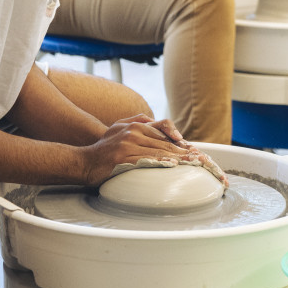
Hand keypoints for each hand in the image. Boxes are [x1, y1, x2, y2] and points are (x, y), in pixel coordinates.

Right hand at [79, 114, 227, 186]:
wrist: (83, 161)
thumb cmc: (104, 148)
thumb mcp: (120, 128)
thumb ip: (140, 122)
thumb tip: (160, 127)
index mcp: (136, 124)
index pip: (165, 132)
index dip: (182, 142)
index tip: (196, 152)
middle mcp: (134, 131)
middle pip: (166, 141)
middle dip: (187, 152)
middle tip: (204, 161)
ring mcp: (128, 143)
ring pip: (160, 150)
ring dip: (180, 158)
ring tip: (196, 164)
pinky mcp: (123, 157)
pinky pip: (147, 159)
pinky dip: (162, 162)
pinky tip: (174, 166)